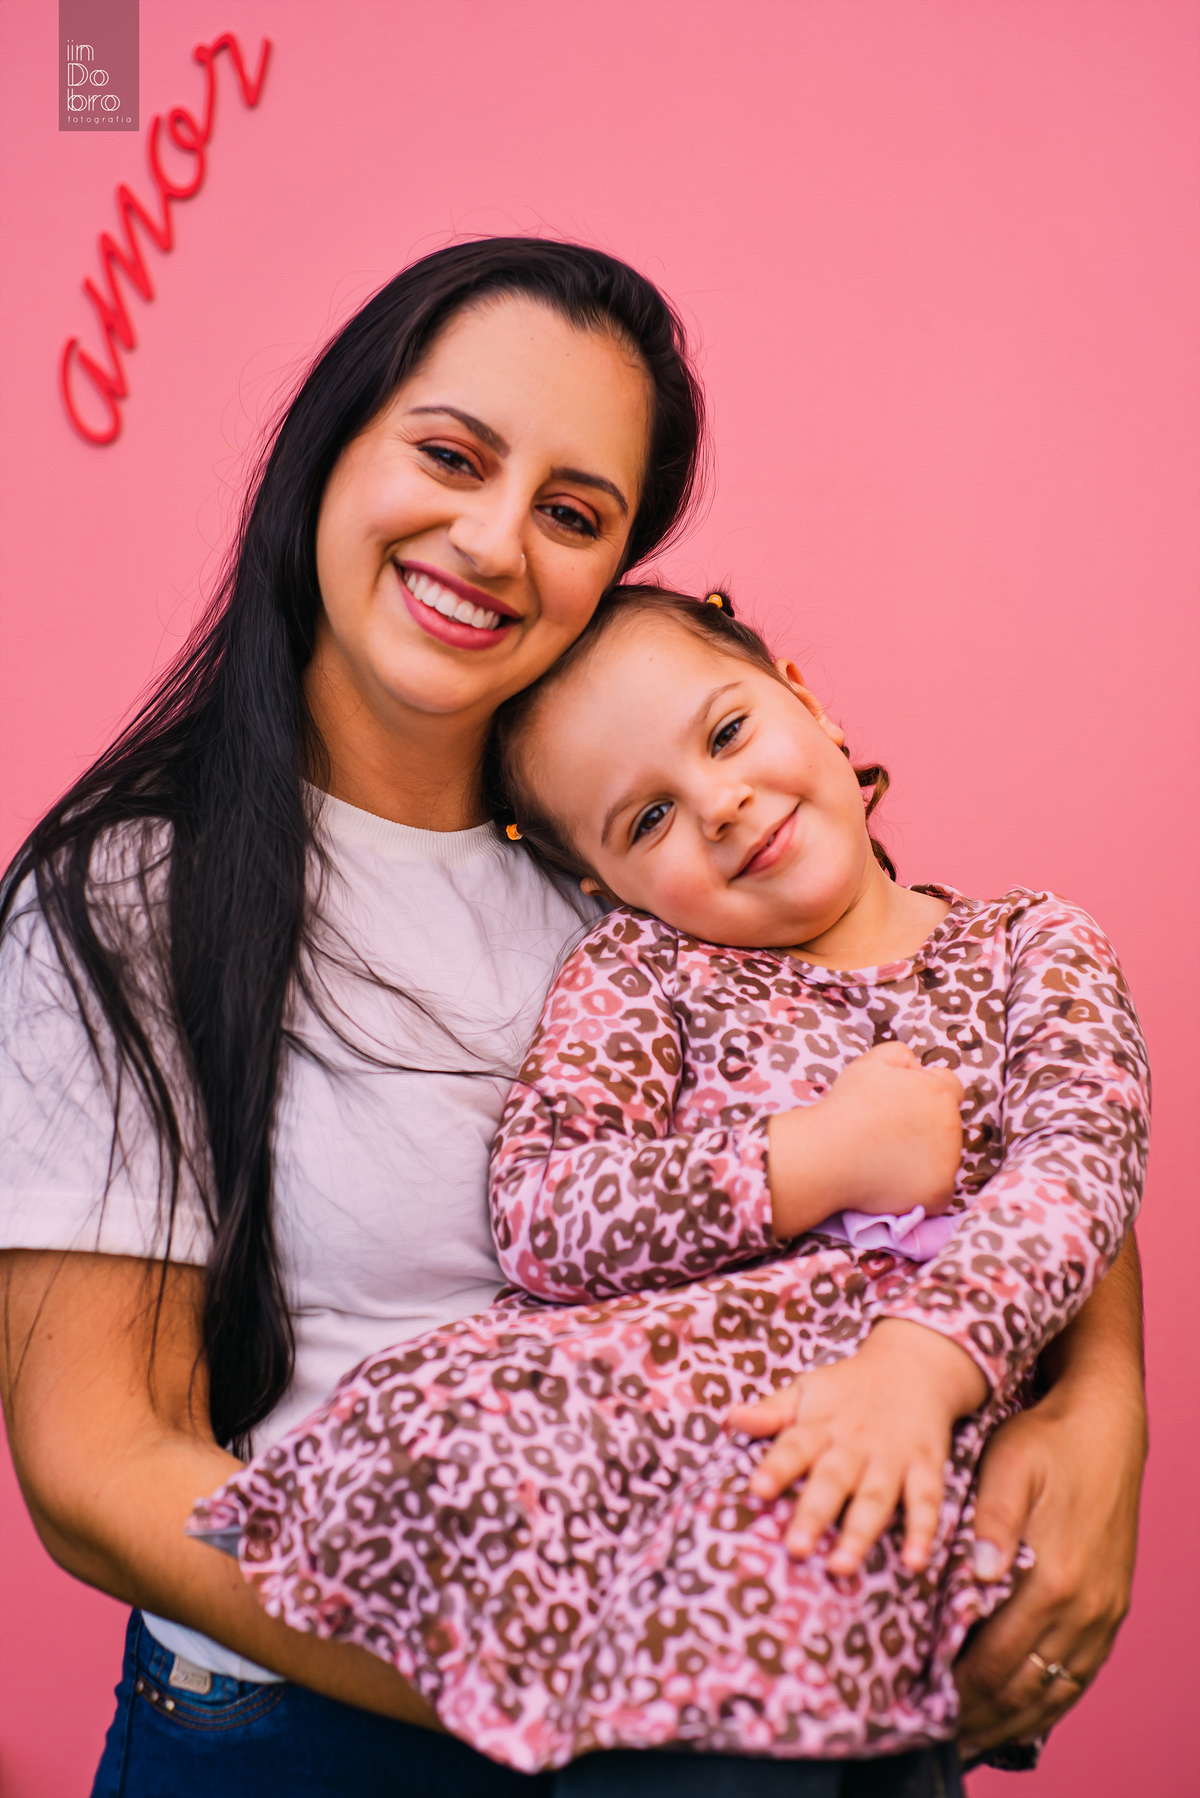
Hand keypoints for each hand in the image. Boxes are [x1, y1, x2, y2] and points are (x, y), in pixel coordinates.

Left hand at [727, 1319, 986, 1574]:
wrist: (912, 1365)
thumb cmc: (848, 1388)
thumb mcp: (808, 1388)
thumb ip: (773, 1410)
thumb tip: (731, 1418)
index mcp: (821, 1424)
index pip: (794, 1445)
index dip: (776, 1467)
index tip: (757, 1490)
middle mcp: (855, 1443)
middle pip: (833, 1479)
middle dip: (814, 1513)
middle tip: (795, 1548)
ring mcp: (892, 1457)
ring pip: (875, 1497)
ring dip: (859, 1532)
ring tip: (841, 1567)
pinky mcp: (925, 1467)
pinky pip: (926, 1501)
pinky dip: (923, 1532)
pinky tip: (915, 1563)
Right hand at [767, 1041, 962, 1238]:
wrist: (829, 1153)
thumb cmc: (848, 1106)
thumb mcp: (871, 1062)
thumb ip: (901, 1055)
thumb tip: (916, 1065)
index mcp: (939, 1092)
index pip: (949, 1087)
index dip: (927, 1094)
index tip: (905, 1105)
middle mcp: (952, 1125)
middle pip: (949, 1124)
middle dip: (927, 1126)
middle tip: (892, 1133)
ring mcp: (948, 1161)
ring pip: (945, 1157)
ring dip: (926, 1156)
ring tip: (888, 1157)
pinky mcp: (938, 1191)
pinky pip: (939, 1189)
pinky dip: (922, 1187)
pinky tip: (896, 1180)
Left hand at [954, 1377, 1146, 1755]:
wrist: (1106, 1430)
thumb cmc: (1045, 1442)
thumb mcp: (1009, 1466)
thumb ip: (992, 1522)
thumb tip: (978, 1575)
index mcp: (1052, 1579)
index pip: (996, 1659)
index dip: (958, 1688)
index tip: (922, 1703)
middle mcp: (1083, 1608)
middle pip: (1024, 1688)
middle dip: (979, 1715)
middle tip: (937, 1732)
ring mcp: (1103, 1613)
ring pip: (1055, 1692)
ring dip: (1013, 1720)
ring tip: (971, 1736)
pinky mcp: (1112, 1609)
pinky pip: (1081, 1676)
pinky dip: (1049, 1703)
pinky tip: (1023, 1713)